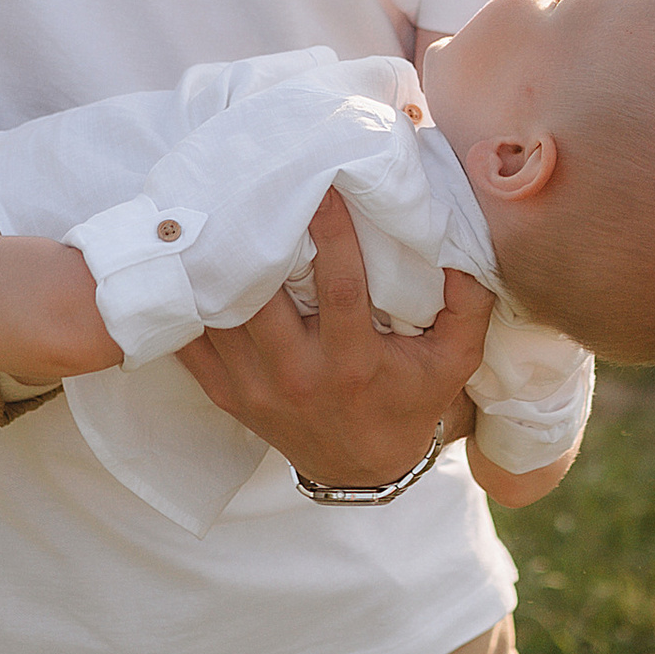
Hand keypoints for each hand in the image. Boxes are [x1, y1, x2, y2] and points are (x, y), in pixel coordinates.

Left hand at [174, 186, 489, 489]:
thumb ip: (466, 305)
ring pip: (222, 317)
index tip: (323, 185)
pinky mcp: (228, 395)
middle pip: (264, 300)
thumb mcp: (454, 360)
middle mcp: (299, 376)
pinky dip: (188, 305)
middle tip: (254, 186)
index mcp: (354, 364)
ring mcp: (256, 388)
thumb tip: (463, 246)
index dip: (332, 235)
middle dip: (257, 242)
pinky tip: (190, 262)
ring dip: (217, 267)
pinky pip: (193, 345)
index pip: (339, 290)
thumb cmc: (410, 400)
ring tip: (220, 211)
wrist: (364, 469)